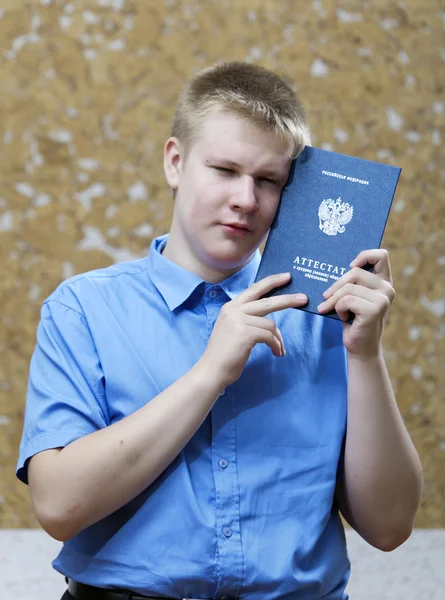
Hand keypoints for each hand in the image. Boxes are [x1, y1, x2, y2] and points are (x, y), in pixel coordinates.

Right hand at [200, 273, 307, 388]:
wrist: (212, 370)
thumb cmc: (225, 354)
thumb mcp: (233, 329)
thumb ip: (246, 320)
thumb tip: (270, 321)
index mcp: (230, 307)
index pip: (254, 289)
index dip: (271, 282)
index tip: (286, 276)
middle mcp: (233, 310)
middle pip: (267, 301)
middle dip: (287, 300)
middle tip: (304, 298)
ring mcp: (238, 321)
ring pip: (270, 324)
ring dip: (278, 339)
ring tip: (279, 350)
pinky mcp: (245, 333)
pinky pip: (270, 336)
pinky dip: (276, 345)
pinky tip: (276, 353)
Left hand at [317, 250, 394, 357]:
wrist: (360, 348)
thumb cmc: (353, 320)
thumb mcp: (354, 297)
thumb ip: (352, 282)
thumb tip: (330, 264)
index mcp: (384, 282)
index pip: (381, 255)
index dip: (364, 255)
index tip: (349, 265)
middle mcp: (387, 288)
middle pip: (355, 272)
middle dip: (336, 285)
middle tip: (325, 297)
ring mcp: (383, 299)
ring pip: (348, 288)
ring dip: (334, 300)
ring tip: (331, 309)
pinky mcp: (374, 310)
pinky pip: (346, 301)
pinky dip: (338, 309)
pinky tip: (343, 318)